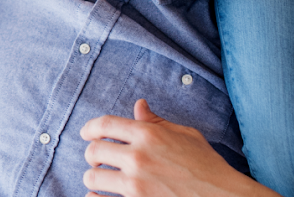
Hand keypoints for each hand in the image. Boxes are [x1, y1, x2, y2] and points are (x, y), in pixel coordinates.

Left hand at [79, 99, 279, 196]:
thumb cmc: (207, 167)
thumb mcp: (185, 136)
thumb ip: (157, 122)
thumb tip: (139, 106)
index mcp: (149, 134)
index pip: (105, 124)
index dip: (90, 127)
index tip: (86, 133)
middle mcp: (138, 157)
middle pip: (94, 150)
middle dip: (92, 153)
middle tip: (96, 157)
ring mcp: (136, 184)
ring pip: (93, 176)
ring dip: (93, 176)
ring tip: (99, 177)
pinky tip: (96, 195)